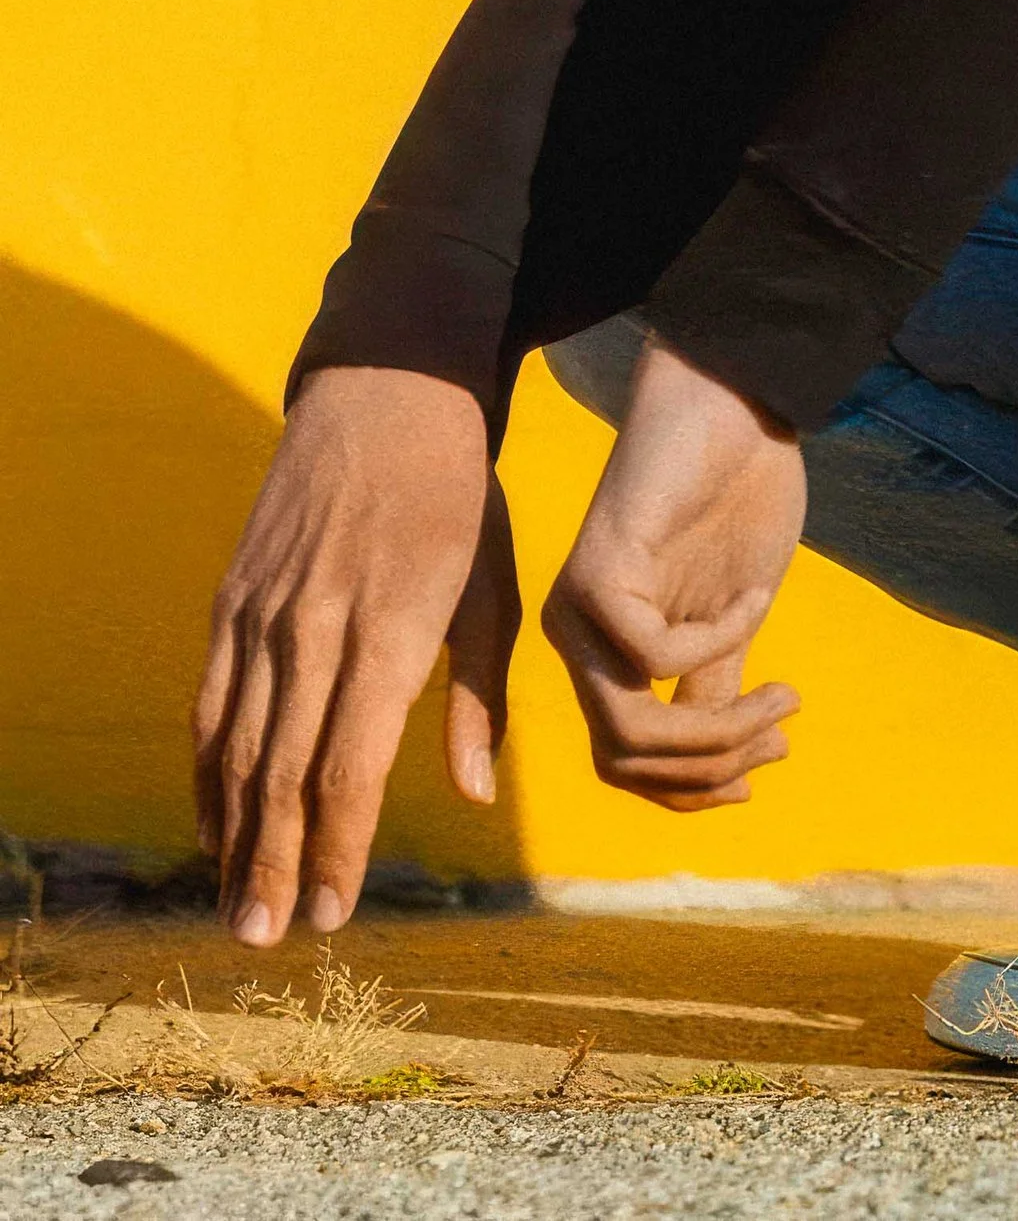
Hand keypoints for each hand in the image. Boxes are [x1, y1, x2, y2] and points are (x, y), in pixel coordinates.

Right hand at [193, 367, 518, 945]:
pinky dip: (208, 769)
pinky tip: (216, 821)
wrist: (390, 394)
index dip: (337, 848)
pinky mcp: (231, 599)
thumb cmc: (462, 499)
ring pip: (233, 745)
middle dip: (271, 864)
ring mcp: (263, 611)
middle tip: (264, 939)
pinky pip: (211, 701)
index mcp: (390, 628)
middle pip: (280, 771)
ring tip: (233, 905)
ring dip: (229, 833)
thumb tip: (473, 797)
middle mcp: (315, 626)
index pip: (349, 766)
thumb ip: (477, 699)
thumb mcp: (494, 590)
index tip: (332, 913)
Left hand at [542, 334, 805, 809]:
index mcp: (604, 652)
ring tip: (782, 691)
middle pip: (626, 760)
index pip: (623, 763)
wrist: (732, 405)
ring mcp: (577, 610)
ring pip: (632, 726)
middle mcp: (574, 640)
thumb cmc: (735, 498)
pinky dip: (720, 639)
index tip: (760, 778)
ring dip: (722, 724)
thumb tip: (726, 771)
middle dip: (715, 762)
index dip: (689, 791)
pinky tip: (752, 598)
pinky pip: (656, 654)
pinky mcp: (593, 575)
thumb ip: (715, 685)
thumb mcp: (731, 616)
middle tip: (782, 726)